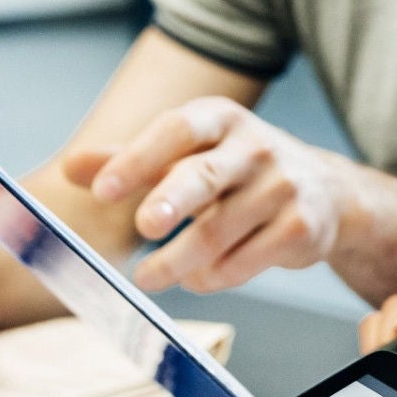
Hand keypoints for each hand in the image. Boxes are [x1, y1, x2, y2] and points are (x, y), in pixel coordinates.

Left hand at [65, 98, 362, 294]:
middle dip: (171, 201)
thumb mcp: (190, 152)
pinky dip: (212, 277)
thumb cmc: (239, 171)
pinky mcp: (299, 229)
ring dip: (177, 262)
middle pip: (204, 176)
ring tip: (149, 278)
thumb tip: (71, 167)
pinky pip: (245, 262)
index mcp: (221, 119)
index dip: (137, 158)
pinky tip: (197, 277)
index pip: (176, 131)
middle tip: (144, 226)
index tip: (101, 189)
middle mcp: (255, 147)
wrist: (325, 193)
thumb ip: (132, 159)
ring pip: (219, 232)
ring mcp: (282, 188)